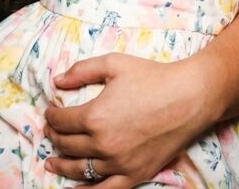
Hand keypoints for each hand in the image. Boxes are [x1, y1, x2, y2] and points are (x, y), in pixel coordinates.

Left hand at [44, 53, 204, 188]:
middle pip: (67, 145)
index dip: (51, 116)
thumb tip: (56, 81)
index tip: (50, 112)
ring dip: (62, 165)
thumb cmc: (152, 77)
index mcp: (94, 117)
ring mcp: (118, 163)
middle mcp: (103, 145)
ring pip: (79, 170)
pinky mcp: (134, 175)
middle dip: (54, 138)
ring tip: (52, 162)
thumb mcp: (114, 64)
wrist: (188, 97)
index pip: (61, 121)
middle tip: (51, 132)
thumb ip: (81, 71)